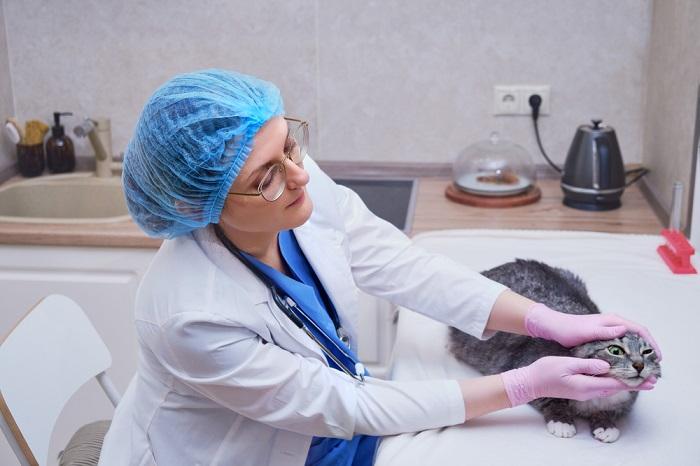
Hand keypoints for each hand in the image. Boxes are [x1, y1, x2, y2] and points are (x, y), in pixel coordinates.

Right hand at [500, 356, 656, 405]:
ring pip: (610, 387)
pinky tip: (617, 377)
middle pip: (616, 388)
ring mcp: (584, 392)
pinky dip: (613, 382)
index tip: (649, 379)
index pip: (615, 383)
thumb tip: (606, 366)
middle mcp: (589, 391)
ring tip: (639, 378)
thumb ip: (587, 365)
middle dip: (634, 383)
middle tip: (652, 380)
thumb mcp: (566, 364)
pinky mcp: (581, 390)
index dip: (633, 381)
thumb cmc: (546, 371)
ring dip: (625, 383)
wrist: (531, 383)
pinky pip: (602, 386)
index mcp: (587, 385)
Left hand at [524, 303, 661, 360]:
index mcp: (613, 320)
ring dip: (639, 355)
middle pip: (639, 337)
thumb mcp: (587, 331)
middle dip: (648, 351)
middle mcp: (614, 324)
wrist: (554, 327)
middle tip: (654, 368)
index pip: (640, 330)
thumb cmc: (569, 328)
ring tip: (645, 370)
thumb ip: (604, 331)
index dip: (651, 343)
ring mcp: (609, 331)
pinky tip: (629, 368)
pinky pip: (622, 347)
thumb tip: (624, 329)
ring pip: (631, 343)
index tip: (657, 358)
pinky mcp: (604, 338)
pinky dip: (628, 356)